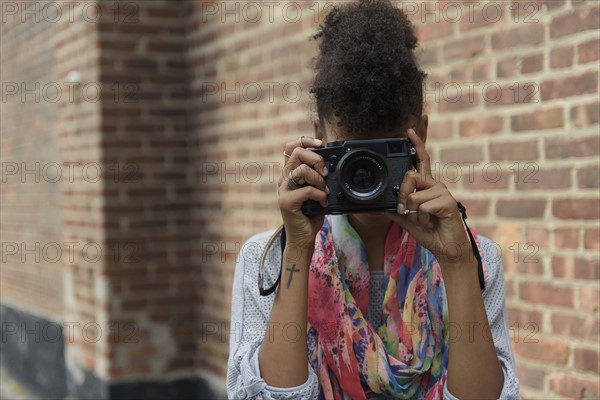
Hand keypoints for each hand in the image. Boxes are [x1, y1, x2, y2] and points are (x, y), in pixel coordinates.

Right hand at [278, 136, 328, 249]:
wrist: (303, 237)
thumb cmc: (310, 214)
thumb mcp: (316, 190)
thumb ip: (317, 175)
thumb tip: (329, 162)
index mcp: (290, 174)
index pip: (291, 147)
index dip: (305, 140)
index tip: (320, 144)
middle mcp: (284, 179)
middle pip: (296, 153)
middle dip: (316, 159)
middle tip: (325, 173)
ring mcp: (283, 190)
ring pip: (301, 170)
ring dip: (318, 179)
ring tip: (324, 191)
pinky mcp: (286, 202)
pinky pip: (307, 190)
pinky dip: (320, 195)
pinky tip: (322, 203)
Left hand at [387, 129, 471, 267]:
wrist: (446, 249)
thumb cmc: (430, 233)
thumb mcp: (408, 221)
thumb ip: (397, 210)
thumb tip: (382, 204)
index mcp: (427, 187)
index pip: (422, 161)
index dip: (416, 145)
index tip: (408, 131)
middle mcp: (436, 185)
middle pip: (411, 175)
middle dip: (402, 195)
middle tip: (405, 211)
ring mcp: (443, 192)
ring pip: (414, 195)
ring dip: (413, 213)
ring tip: (423, 220)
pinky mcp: (448, 202)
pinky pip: (423, 206)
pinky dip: (422, 219)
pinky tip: (431, 223)